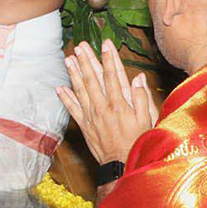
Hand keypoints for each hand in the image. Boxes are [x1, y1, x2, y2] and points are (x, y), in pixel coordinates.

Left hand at [56, 40, 158, 165]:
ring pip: (81, 90)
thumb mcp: (147, 119)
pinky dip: (65, 98)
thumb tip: (138, 78)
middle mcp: (104, 106)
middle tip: (80, 45)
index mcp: (121, 103)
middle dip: (87, 60)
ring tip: (68, 59)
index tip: (105, 44)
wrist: (122, 164)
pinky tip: (59, 87)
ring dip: (73, 74)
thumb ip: (143, 98)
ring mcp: (92, 115)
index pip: (113, 75)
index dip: (109, 58)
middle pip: (93, 79)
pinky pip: (73, 109)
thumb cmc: (138, 142)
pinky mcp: (84, 125)